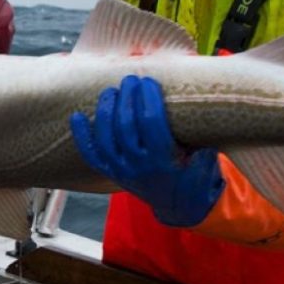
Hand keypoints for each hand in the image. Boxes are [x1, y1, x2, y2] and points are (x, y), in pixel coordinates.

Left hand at [69, 75, 222, 226]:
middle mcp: (138, 166)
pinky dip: (81, 135)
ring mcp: (120, 171)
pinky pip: (90, 154)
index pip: (151, 122)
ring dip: (106, 110)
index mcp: (163, 161)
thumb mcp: (207, 159)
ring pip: (105, 137)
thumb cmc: (195, 174)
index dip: (148, 97)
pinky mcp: (110, 173)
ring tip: (112, 90)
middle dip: (127, 98)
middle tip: (131, 79)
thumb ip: (203, 139)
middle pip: (125, 125)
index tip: (149, 81)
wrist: (179, 204)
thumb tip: (201, 107)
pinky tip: (77, 115)